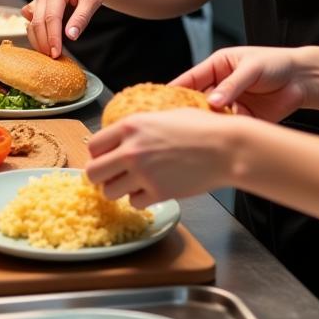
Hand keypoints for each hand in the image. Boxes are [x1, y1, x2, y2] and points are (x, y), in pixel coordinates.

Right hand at [22, 0, 108, 57]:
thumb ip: (82, 17)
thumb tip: (70, 36)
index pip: (51, 18)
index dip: (52, 38)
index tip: (56, 54)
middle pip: (37, 22)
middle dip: (43, 42)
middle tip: (53, 58)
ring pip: (31, 23)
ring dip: (38, 39)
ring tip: (50, 53)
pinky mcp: (37, 2)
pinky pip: (31, 20)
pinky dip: (36, 32)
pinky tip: (46, 41)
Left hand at [85, 109, 237, 208]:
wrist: (225, 148)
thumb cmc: (201, 127)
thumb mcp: (164, 115)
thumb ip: (139, 126)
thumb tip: (123, 136)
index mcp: (131, 125)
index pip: (93, 146)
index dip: (96, 155)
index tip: (104, 158)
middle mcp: (131, 150)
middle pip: (93, 173)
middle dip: (99, 177)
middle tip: (111, 177)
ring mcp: (143, 174)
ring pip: (110, 193)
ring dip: (120, 190)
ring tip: (134, 183)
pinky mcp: (158, 193)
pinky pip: (135, 203)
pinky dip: (141, 199)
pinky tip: (153, 188)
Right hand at [171, 46, 306, 122]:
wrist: (304, 80)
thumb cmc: (277, 64)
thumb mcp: (251, 68)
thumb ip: (232, 85)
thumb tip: (214, 101)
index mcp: (217, 67)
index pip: (190, 79)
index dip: (175, 91)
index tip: (161, 102)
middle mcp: (221, 87)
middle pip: (197, 102)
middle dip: (186, 113)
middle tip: (175, 125)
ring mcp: (231, 105)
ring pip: (211, 118)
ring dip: (205, 126)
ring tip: (195, 135)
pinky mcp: (243, 120)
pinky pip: (228, 129)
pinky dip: (223, 135)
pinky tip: (218, 141)